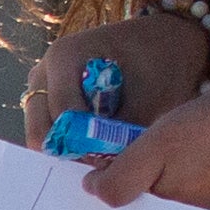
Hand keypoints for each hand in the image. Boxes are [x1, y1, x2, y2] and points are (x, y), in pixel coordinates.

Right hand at [19, 4, 209, 145]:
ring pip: (41, 132)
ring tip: (105, 144)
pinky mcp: (49, 96)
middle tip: (104, 157)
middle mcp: (43, 70)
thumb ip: (121, 132)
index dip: (85, 142)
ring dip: (70, 145)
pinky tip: (100, 136)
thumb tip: (99, 167)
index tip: (113, 155)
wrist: (169, 42)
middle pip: (39, 128)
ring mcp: (42, 84)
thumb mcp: (150, 99)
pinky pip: (49, 129)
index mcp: (63, 56)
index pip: (61, 114)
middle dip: (71, 147)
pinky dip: (71, 139)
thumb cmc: (162, 63)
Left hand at [81, 55, 209, 209]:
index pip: (111, 189)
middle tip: (158, 181)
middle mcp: (180, 192)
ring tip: (209, 180)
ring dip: (180, 209)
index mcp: (164, 152)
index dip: (101, 185)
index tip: (99, 181)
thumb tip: (105, 181)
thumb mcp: (195, 111)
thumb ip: (154, 146)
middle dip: (143, 200)